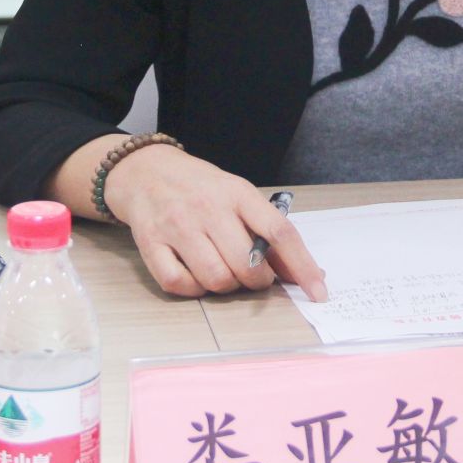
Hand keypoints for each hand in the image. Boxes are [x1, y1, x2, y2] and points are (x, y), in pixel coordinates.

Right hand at [101, 143, 327, 300]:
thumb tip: (303, 274)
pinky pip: (179, 284)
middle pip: (247, 265)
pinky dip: (193, 289)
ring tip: (222, 271)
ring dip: (225, 286)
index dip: (302, 266)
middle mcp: (208, 208)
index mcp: (238, 193)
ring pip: (216, 279)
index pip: (279, 232)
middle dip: (257, 281)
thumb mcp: (238, 197)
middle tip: (252, 275)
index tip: (318, 292)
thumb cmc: (200, 188)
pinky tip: (195, 275)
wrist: (145, 171)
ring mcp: (177, 226)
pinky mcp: (150, 243)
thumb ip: (268, 233)